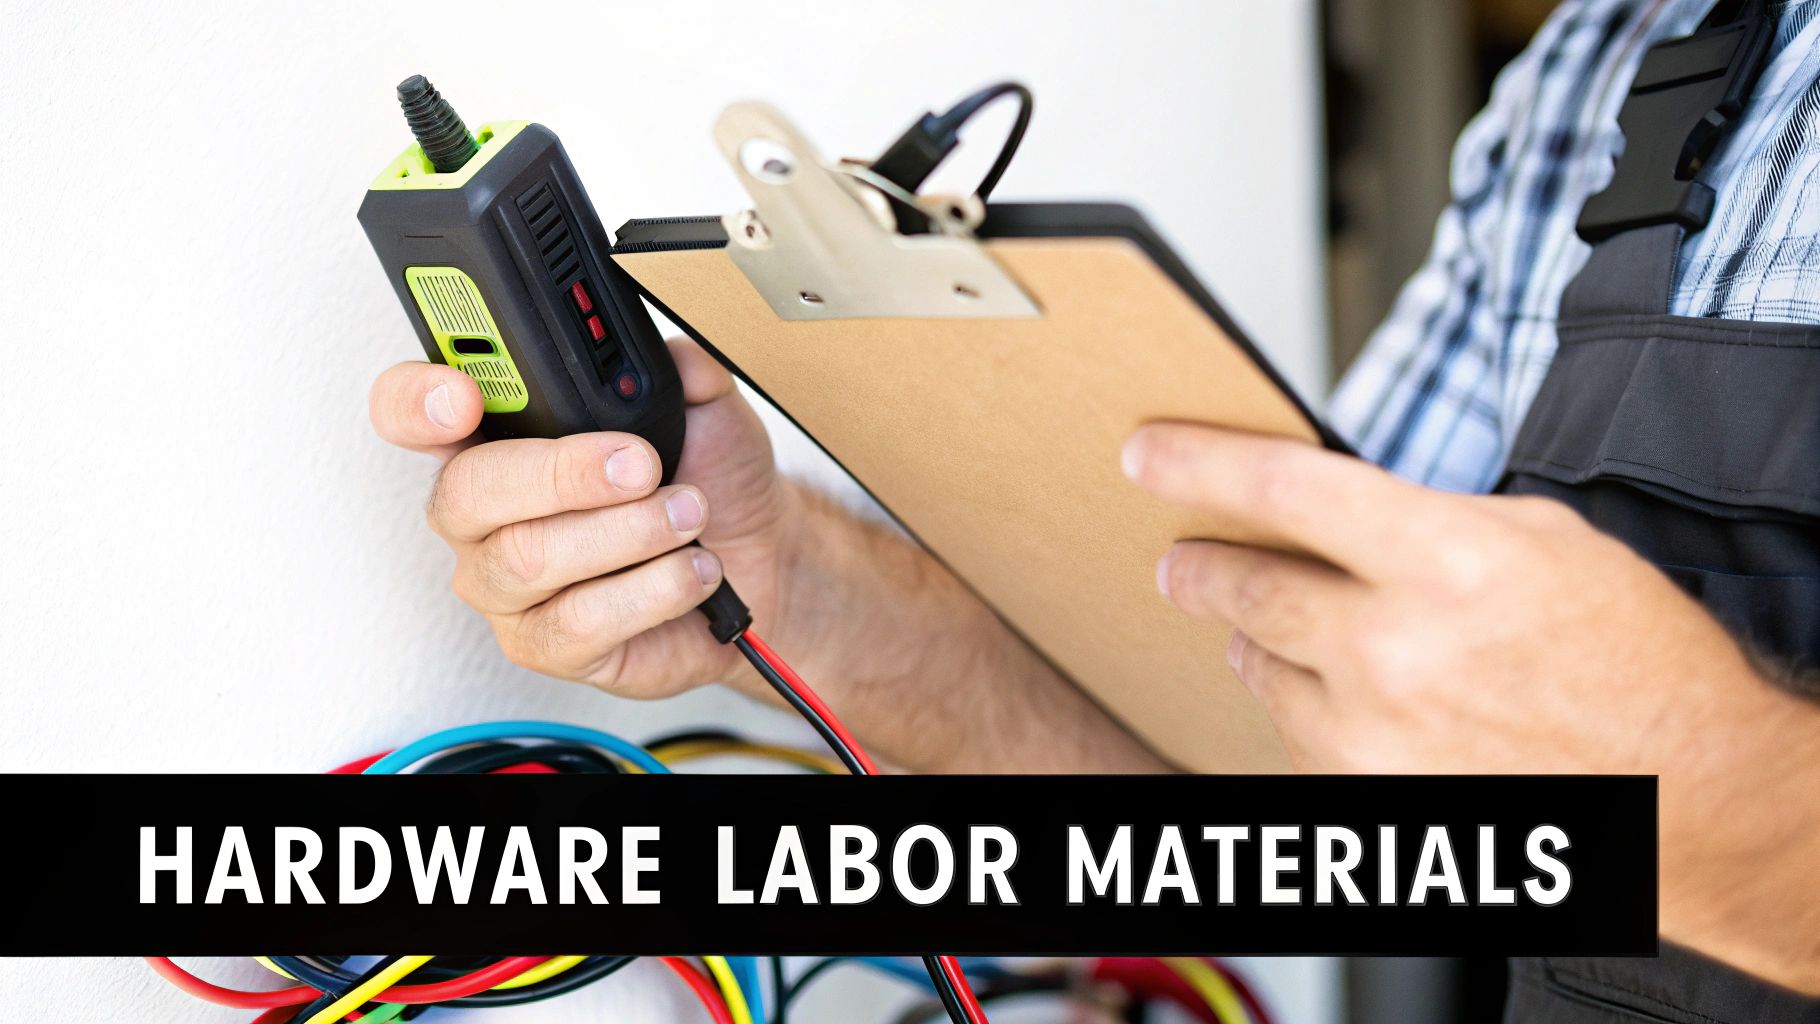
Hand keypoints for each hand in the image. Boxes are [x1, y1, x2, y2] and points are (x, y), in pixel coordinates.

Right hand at [369, 338, 793, 697]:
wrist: (754, 557)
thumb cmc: (709, 479)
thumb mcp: (706, 408)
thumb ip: (683, 369)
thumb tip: (678, 358)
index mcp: (495, 436)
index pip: (410, 410)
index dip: (415, 400)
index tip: (463, 395)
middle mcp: (482, 515)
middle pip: (466, 491)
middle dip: (560, 473)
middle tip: (639, 465)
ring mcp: (506, 586)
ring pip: (527, 559)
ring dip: (626, 532)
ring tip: (689, 515)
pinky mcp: (547, 646)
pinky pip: (577, 622)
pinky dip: (651, 589)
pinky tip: (691, 568)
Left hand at [1124, 423, 1819, 989]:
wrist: (1685, 793)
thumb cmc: (1630, 661)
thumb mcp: (1538, 542)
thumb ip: (1423, 520)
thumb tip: (1328, 511)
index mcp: (1445, 561)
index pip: (1284, 489)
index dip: (1200, 463)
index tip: (1148, 453)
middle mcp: (1394, 650)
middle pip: (1245, 587)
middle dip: (1200, 567)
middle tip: (1178, 559)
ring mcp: (1373, 734)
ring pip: (1259, 665)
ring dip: (1259, 640)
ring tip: (1294, 629)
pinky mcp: (1366, 798)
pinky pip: (1292, 734)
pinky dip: (1303, 706)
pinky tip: (1348, 697)